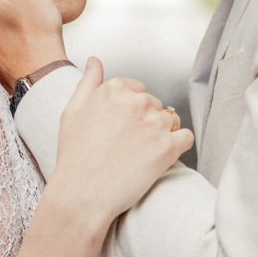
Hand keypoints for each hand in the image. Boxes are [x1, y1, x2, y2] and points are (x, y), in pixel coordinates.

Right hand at [48, 58, 193, 233]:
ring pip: (171, 119)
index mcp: (114, 88)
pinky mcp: (169, 146)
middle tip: (128, 144)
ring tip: (141, 153)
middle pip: (154, 104)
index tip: (121, 128)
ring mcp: (155, 123)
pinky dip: (178, 146)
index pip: (137, 88)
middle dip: (146, 121)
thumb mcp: (71, 111)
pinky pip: (186, 137)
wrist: (82, 194)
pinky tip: (161, 157)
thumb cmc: (74, 156)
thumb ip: (88, 82)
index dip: (129, 110)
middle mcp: (137, 101)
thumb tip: (94, 61)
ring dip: (162, 133)